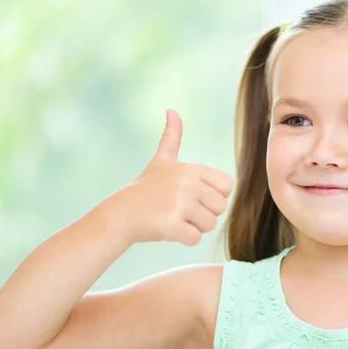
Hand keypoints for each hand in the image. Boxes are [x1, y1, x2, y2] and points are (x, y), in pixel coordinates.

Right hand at [104, 108, 233, 244]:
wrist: (120, 213)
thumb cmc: (145, 189)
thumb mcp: (161, 161)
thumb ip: (171, 137)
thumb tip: (171, 109)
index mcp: (190, 168)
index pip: (227, 186)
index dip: (214, 195)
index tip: (195, 196)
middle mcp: (186, 183)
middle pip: (220, 208)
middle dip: (205, 213)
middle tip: (183, 210)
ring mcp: (178, 204)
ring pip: (210, 225)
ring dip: (195, 227)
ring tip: (175, 218)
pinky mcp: (171, 225)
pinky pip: (195, 238)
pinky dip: (184, 238)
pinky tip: (169, 229)